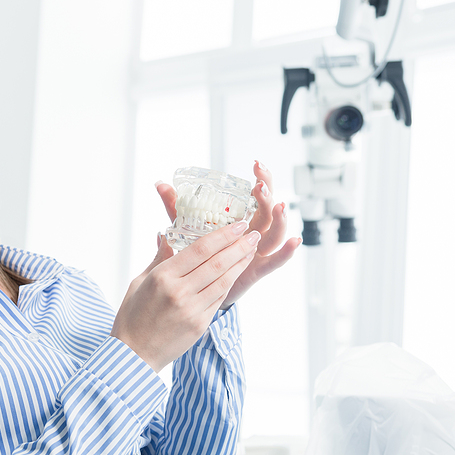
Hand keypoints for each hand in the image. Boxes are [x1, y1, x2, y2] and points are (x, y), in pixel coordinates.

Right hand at [111, 220, 259, 372]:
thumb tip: (166, 236)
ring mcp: (192, 310)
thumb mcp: (138, 282)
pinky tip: (236, 272)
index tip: (237, 225)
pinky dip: (230, 282)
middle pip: (217, 263)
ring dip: (240, 263)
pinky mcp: (200, 324)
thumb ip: (158, 258)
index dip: (222, 235)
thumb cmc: (132, 317)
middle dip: (239, 246)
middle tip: (253, 233)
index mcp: (162, 277)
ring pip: (224, 281)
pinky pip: (219, 298)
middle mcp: (179, 292)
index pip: (199, 250)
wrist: (134, 354)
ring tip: (251, 249)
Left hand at [155, 161, 300, 309]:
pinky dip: (286, 252)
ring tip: (279, 206)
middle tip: (260, 184)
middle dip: (267, 195)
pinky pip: (275, 261)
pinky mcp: (256, 270)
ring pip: (274, 232)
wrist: (199, 290)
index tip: (258, 164)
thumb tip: (159, 184)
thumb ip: (175, 207)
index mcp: (240, 220)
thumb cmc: (196, 257)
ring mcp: (257, 252)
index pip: (257, 194)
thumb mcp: (187, 227)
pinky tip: (294, 242)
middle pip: (268, 210)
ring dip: (279, 219)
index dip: (262, 179)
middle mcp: (252, 233)